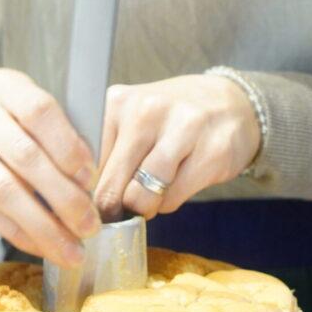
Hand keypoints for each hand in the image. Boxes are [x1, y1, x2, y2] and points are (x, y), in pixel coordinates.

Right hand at [0, 69, 101, 266]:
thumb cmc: (5, 126)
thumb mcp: (28, 116)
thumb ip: (58, 136)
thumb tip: (90, 181)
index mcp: (3, 85)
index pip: (39, 111)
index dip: (68, 147)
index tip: (91, 179)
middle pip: (23, 156)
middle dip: (63, 197)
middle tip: (90, 225)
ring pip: (3, 191)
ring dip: (43, 226)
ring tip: (71, 248)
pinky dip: (18, 233)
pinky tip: (41, 246)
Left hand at [94, 74, 261, 219]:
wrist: (230, 104)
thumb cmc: (170, 120)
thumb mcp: (131, 121)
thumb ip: (104, 154)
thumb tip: (81, 204)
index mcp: (118, 102)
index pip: (83, 166)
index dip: (86, 192)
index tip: (96, 201)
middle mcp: (147, 110)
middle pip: (110, 186)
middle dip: (114, 208)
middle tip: (122, 209)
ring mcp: (183, 128)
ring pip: (141, 196)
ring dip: (144, 207)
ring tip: (151, 194)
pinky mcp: (212, 151)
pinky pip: (172, 199)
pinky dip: (169, 203)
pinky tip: (177, 183)